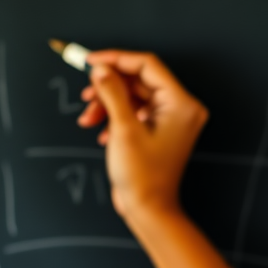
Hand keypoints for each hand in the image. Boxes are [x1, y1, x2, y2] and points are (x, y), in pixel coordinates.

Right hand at [77, 50, 207, 223]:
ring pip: (132, 96)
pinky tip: (102, 133)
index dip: (116, 59)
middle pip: (138, 80)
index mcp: (181, 104)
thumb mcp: (123, 128)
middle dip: (108, 87)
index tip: (90, 62)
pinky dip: (114, 117)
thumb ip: (112, 93)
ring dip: (106, 103)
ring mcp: (170, 120)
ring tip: (88, 120)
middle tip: (86, 96)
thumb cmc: (143, 176)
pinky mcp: (159, 130)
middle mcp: (180, 109)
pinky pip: (134, 111)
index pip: (147, 65)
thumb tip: (100, 69)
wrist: (149, 209)